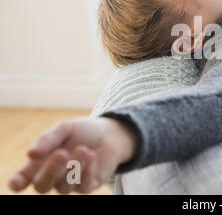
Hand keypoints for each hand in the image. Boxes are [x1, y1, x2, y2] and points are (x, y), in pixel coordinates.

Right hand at [8, 117, 137, 193]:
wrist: (109, 133)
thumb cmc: (82, 131)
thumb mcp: (65, 128)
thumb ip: (48, 139)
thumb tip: (31, 154)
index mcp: (40, 163)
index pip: (24, 178)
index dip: (18, 182)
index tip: (16, 183)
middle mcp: (53, 176)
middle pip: (42, 186)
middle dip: (50, 171)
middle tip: (62, 153)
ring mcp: (70, 183)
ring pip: (64, 187)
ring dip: (74, 167)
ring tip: (84, 149)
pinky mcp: (87, 186)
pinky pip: (83, 186)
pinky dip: (87, 170)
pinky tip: (92, 155)